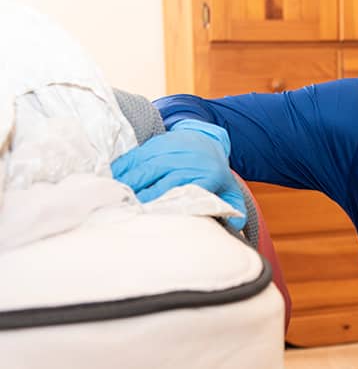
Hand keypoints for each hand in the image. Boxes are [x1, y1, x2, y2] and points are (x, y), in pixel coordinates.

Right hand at [111, 119, 245, 230]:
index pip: (188, 189)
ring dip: (130, 183)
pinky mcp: (158, 142)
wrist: (209, 140)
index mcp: (209, 174)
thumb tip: (233, 227)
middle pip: (164, 178)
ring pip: (148, 166)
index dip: (170, 202)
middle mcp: (190, 160)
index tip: (155, 215)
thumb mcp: (229, 192)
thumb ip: (233, 210)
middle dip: (145, 195)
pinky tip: (113, 180)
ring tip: (117, 199)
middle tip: (130, 211)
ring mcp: (173, 148)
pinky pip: (137, 154)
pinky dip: (124, 168)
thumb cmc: (214, 174)